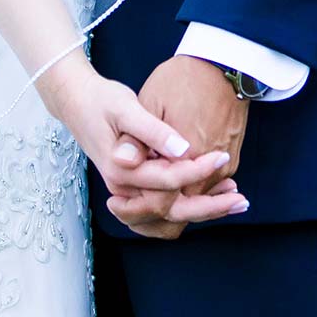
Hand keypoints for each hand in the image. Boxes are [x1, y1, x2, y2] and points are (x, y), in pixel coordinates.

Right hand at [36, 50, 244, 226]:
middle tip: (240, 199)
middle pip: (172, 209)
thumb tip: (182, 149)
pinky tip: (209, 196)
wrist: (75, 102)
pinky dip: (186, 207)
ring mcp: (128, 192)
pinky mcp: (133, 187)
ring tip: (232, 199)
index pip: (169, 180)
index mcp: (123, 171)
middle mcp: (124, 189)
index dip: (198, 170)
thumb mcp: (126, 107)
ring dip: (201, 210)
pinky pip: (162, 209)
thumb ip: (153, 131)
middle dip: (209, 207)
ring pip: (169, 215)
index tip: (222, 156)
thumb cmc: (101, 101)